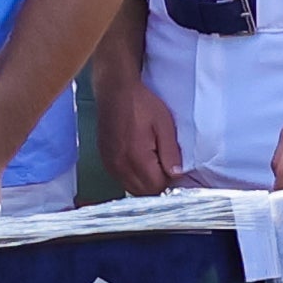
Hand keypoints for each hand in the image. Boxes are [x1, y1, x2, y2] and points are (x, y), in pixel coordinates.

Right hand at [106, 70, 184, 194]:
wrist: (115, 91)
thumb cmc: (141, 104)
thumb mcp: (164, 124)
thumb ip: (170, 152)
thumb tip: (176, 174)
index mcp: (136, 158)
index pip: (157, 187)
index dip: (169, 181)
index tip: (174, 169)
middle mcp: (120, 166)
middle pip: (144, 192)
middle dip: (158, 184)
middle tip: (166, 166)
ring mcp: (110, 164)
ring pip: (132, 188)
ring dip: (145, 182)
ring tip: (154, 163)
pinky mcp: (106, 160)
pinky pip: (121, 179)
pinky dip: (133, 177)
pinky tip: (140, 162)